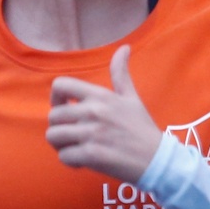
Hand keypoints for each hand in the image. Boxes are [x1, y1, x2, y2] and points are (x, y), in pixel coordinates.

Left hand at [45, 47, 163, 183]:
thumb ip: (121, 74)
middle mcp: (94, 112)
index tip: (63, 107)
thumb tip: (124, 47)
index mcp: (101, 96)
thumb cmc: (141, 128)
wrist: (156, 159)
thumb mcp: (131, 98)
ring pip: (53, 136)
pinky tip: (83, 161)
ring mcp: (92, 134)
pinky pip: (63, 156)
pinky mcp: (92, 155)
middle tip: (73, 135)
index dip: (55, 97)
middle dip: (59, 127)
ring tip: (76, 147)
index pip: (60, 85)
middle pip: (53, 116)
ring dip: (61, 145)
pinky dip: (70, 161)